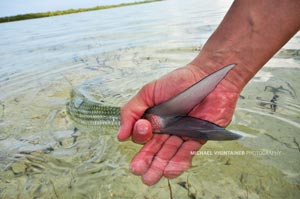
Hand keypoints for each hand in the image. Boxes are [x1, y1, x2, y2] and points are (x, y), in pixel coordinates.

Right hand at [117, 64, 240, 184]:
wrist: (208, 76)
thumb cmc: (178, 81)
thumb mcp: (148, 92)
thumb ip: (131, 111)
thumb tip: (120, 135)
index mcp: (153, 119)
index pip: (142, 136)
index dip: (140, 136)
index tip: (144, 128)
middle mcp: (166, 129)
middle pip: (154, 149)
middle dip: (146, 162)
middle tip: (139, 172)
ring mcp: (182, 134)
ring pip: (169, 154)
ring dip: (160, 166)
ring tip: (151, 178)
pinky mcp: (198, 137)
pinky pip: (188, 152)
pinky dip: (179, 161)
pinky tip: (170, 170)